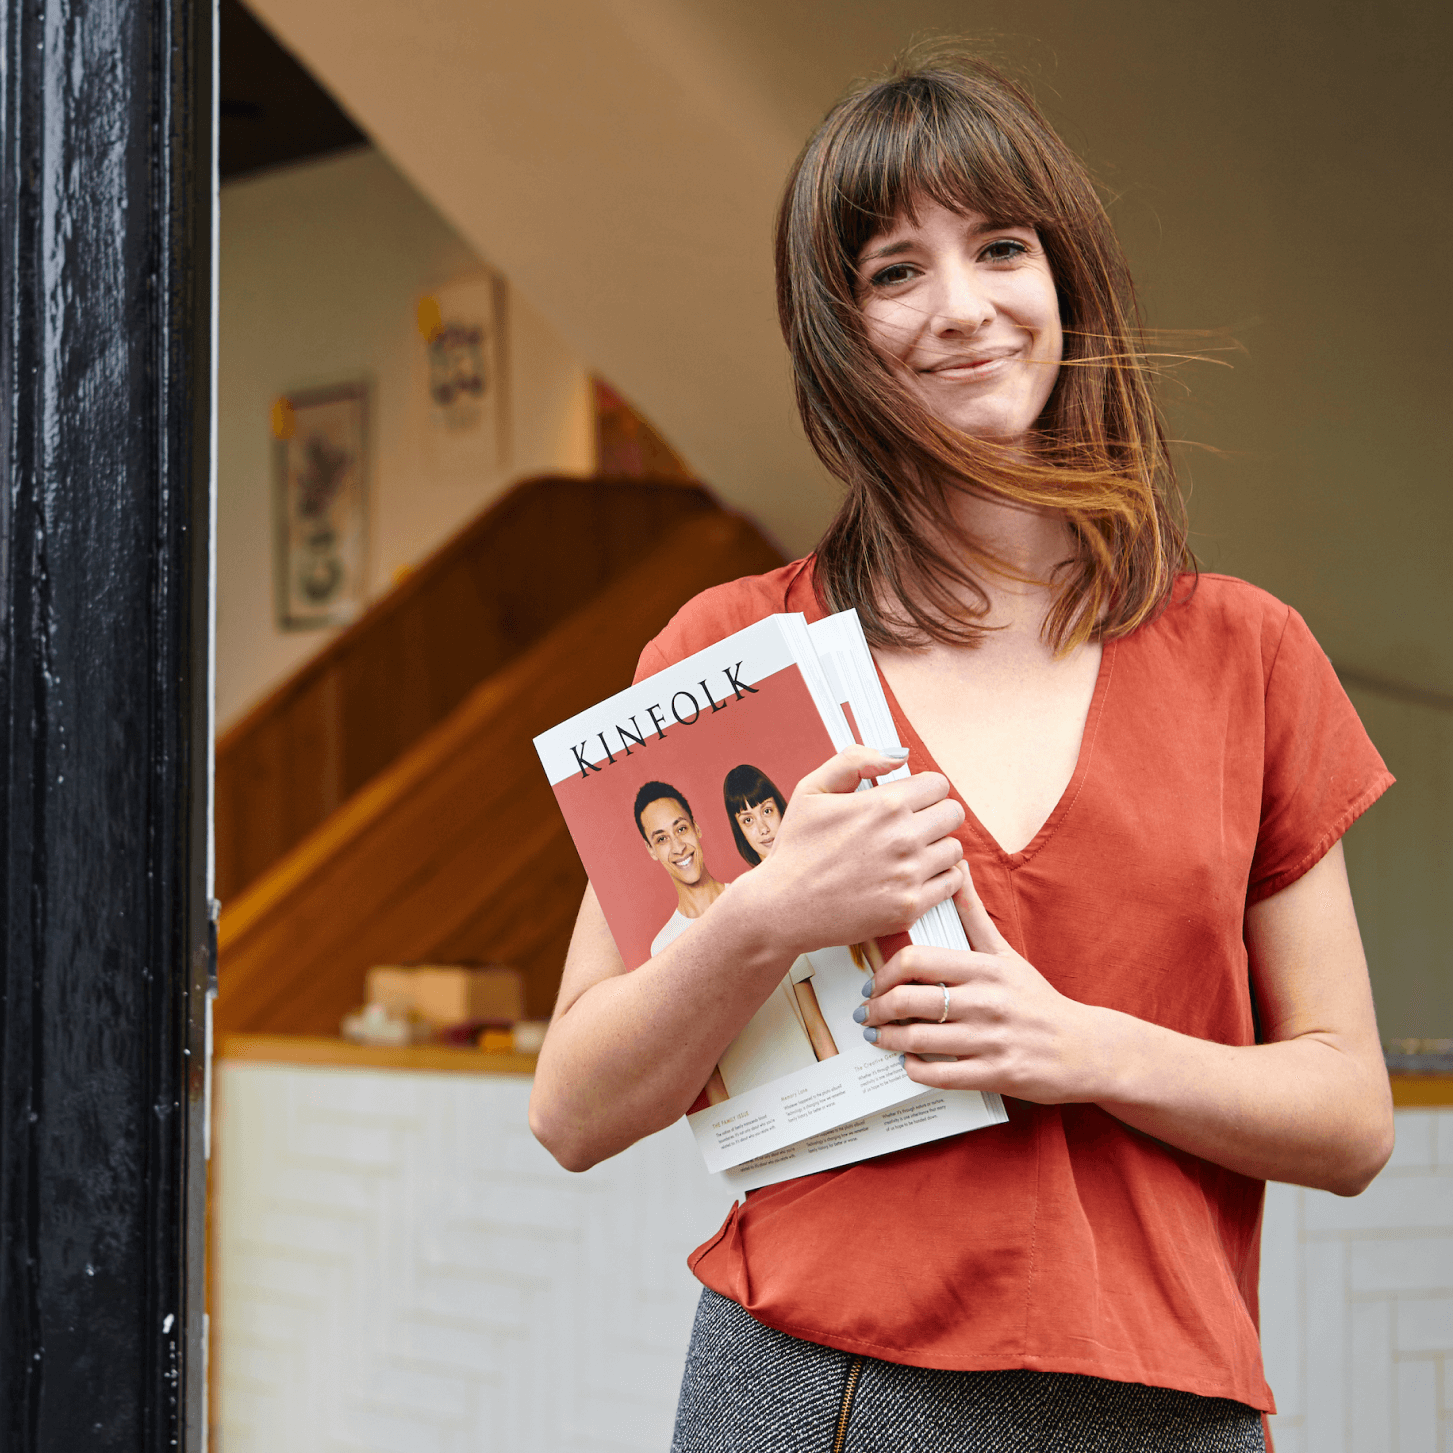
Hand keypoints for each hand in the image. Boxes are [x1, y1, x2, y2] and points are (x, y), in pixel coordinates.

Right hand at [732, 746, 965, 960]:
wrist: (783, 908)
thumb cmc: (796, 848)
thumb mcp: (812, 790)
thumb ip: (854, 761)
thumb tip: (897, 756)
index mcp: (884, 804)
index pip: (938, 785)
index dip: (924, 790)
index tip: (910, 801)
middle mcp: (903, 838)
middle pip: (953, 814)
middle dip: (934, 815)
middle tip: (911, 826)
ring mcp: (909, 875)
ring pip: (954, 849)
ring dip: (936, 848)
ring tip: (908, 853)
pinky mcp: (910, 907)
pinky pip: (950, 884)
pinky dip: (937, 878)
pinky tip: (911, 876)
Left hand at [859, 863, 1118, 1102]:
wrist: (1086, 1048)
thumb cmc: (1037, 999)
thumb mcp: (1005, 954)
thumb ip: (974, 914)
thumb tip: (957, 866)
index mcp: (984, 968)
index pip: (915, 960)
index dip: (883, 973)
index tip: (874, 983)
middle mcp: (987, 1001)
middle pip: (908, 1000)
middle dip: (876, 1009)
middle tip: (866, 1013)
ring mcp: (992, 1039)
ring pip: (919, 1039)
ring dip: (888, 1039)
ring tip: (877, 1036)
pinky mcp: (997, 1074)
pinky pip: (940, 1074)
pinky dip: (916, 1068)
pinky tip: (909, 1061)